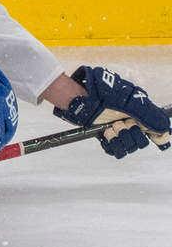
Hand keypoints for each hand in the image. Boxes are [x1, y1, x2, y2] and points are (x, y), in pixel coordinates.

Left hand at [53, 66, 170, 157]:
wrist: (83, 98)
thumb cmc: (106, 95)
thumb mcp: (132, 102)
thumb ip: (150, 116)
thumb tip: (164, 131)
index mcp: (142, 114)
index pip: (157, 131)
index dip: (159, 137)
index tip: (154, 138)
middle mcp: (132, 123)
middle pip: (141, 143)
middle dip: (132, 134)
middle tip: (121, 122)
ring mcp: (118, 131)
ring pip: (129, 148)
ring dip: (120, 139)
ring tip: (111, 128)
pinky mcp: (105, 136)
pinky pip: (115, 151)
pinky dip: (111, 145)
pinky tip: (107, 135)